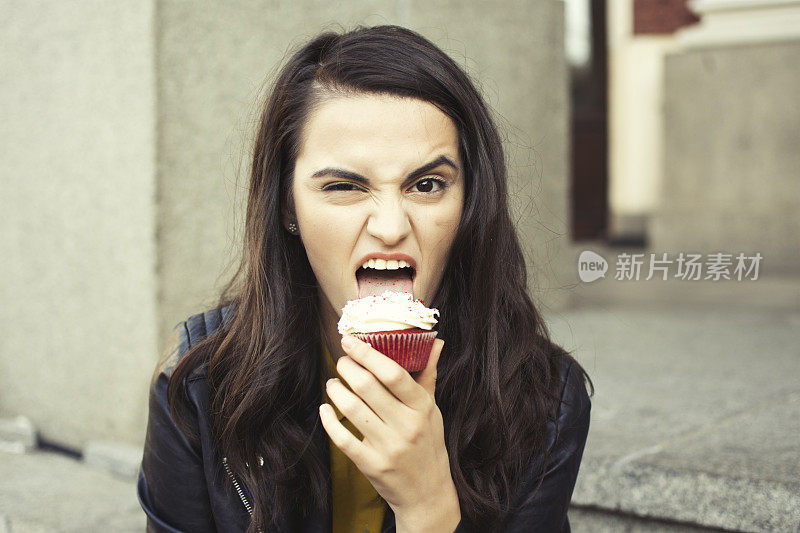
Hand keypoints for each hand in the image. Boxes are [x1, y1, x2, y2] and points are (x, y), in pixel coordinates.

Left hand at [320, 335, 460, 531]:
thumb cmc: (428, 444)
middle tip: (341, 360)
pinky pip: (342, 438)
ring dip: (335, 390)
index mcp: (422, 408)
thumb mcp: (432, 410)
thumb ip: (428, 375)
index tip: (351, 340)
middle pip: (367, 387)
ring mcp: (388, 447)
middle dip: (347, 367)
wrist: (427, 492)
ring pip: (352, 409)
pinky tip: (325, 408)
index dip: (368, 354)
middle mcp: (406, 426)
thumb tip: (436, 342)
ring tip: (332, 382)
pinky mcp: (371, 465)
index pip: (393, 374)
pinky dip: (328, 420)